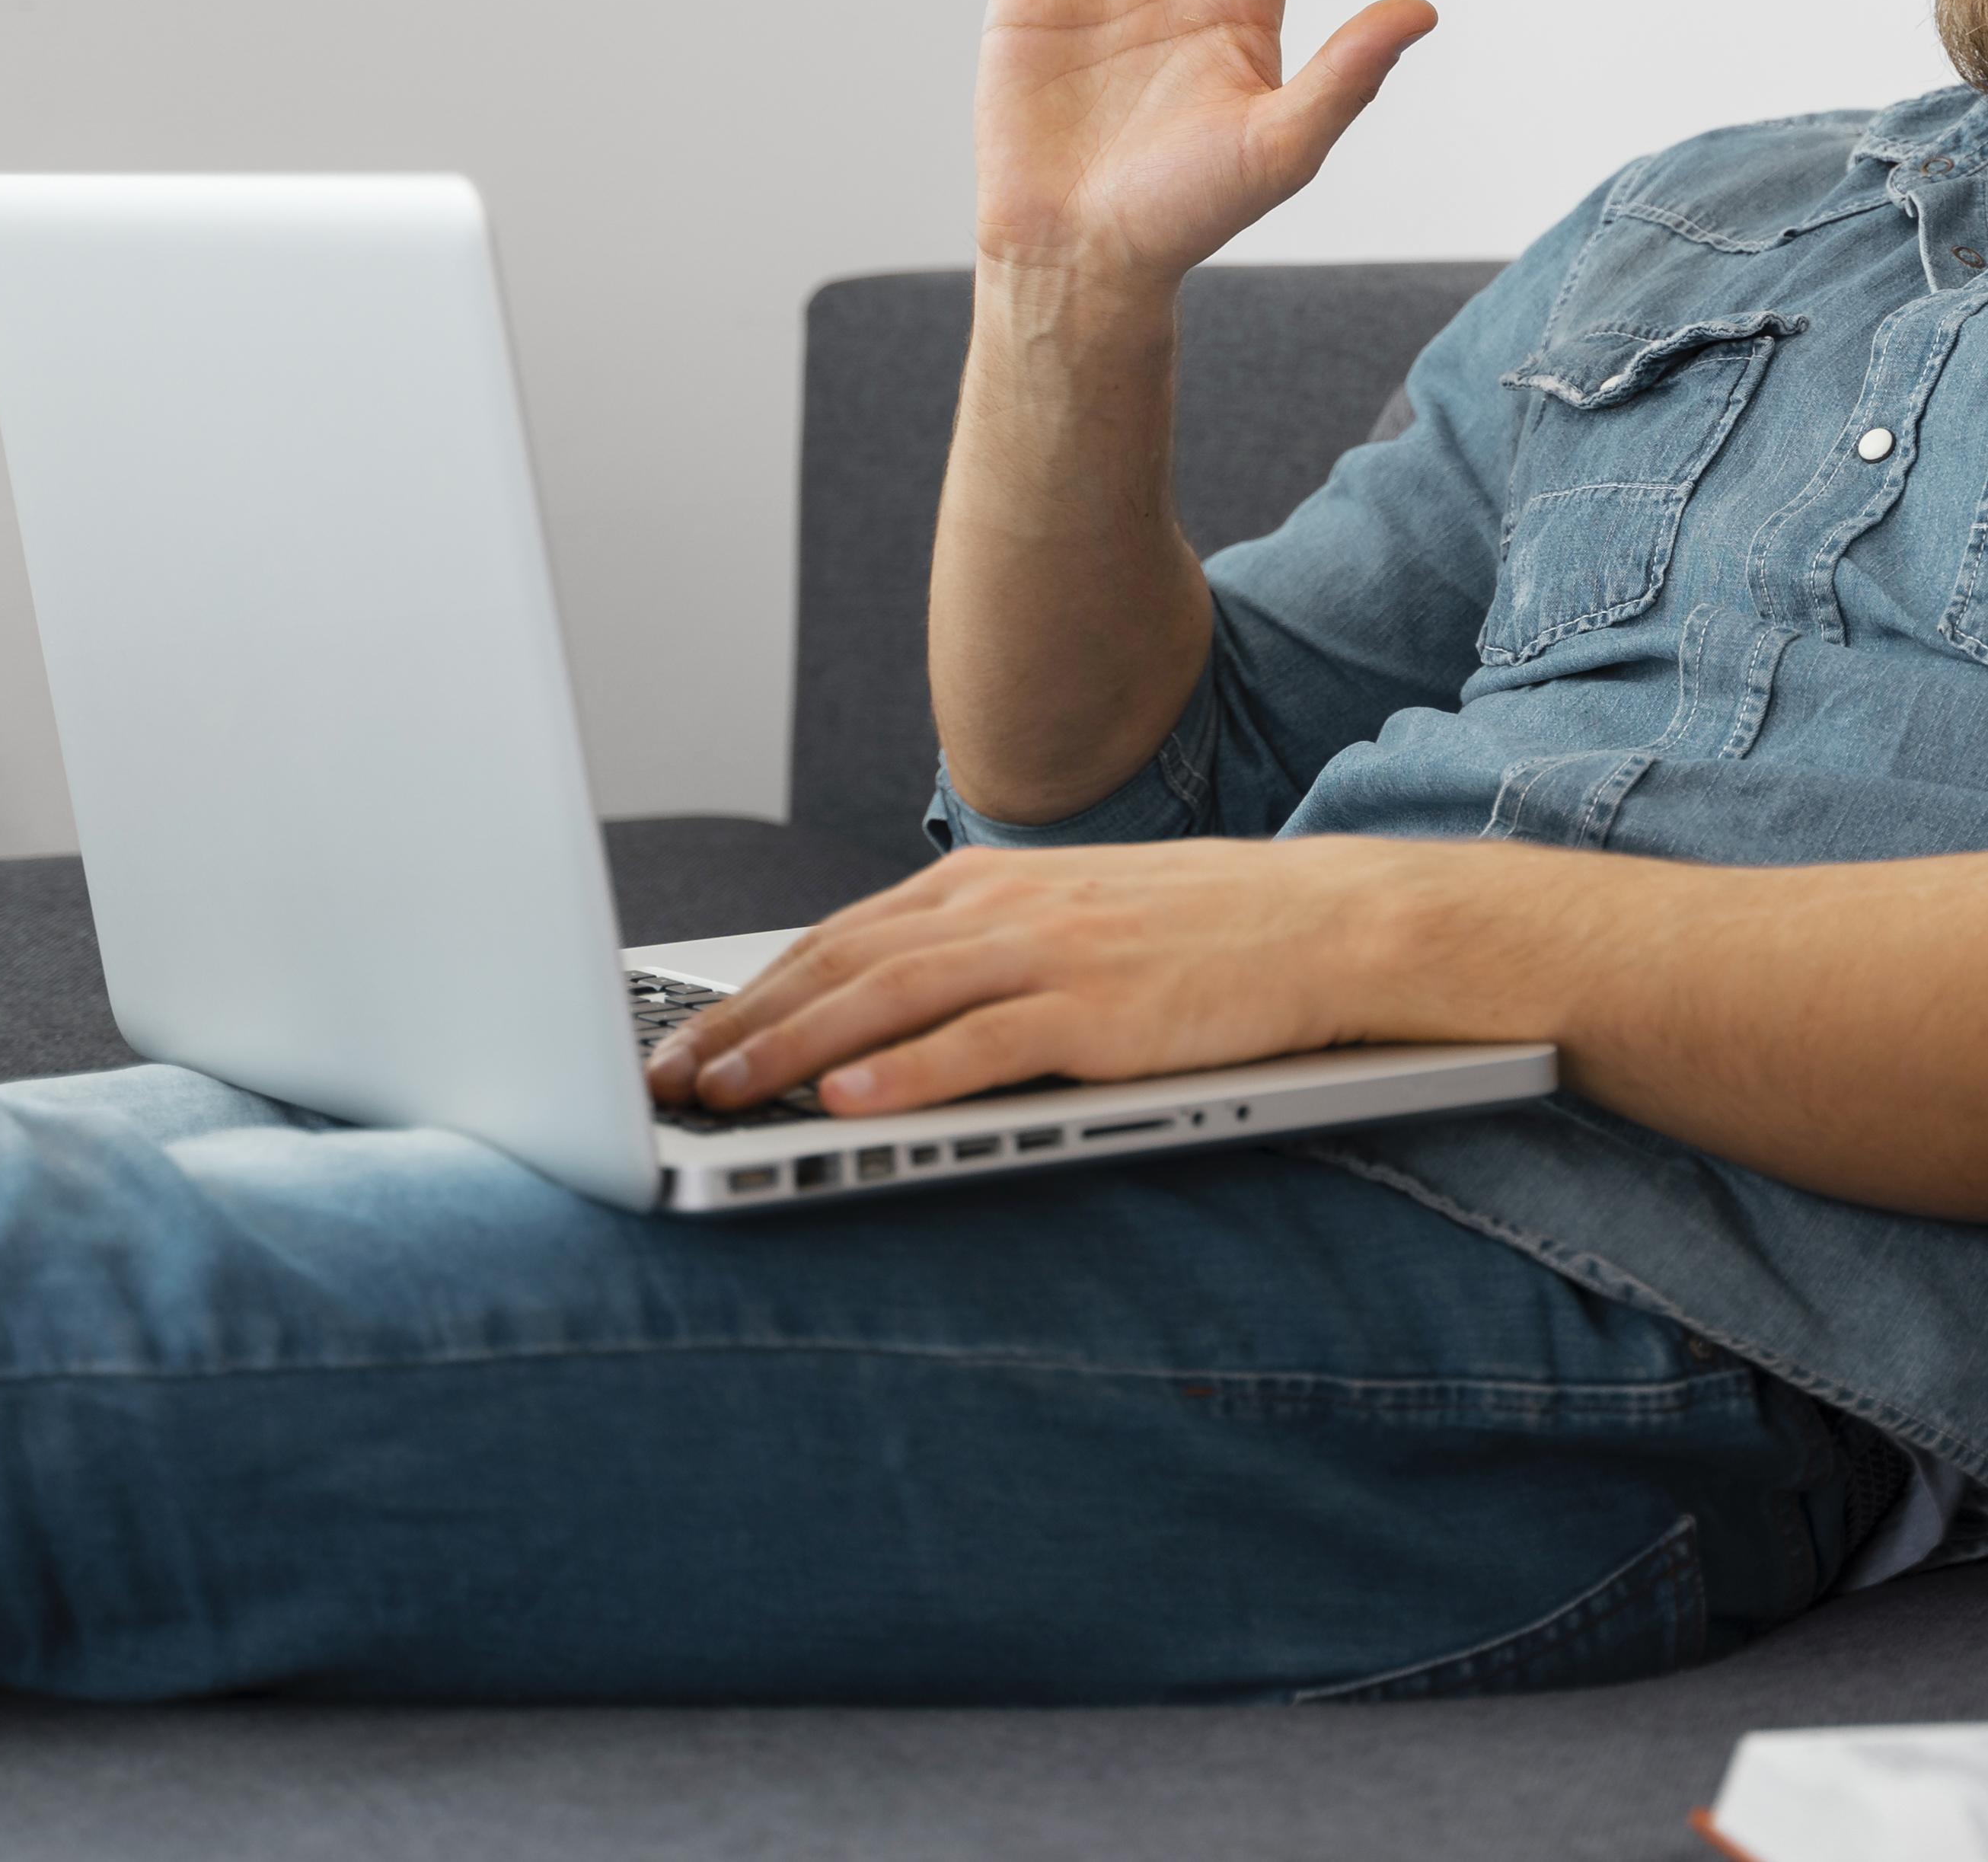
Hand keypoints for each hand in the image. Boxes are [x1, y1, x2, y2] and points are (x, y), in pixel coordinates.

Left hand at [643, 838, 1437, 1119]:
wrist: (1325, 922)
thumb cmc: (1196, 932)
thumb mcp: (1066, 918)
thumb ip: (972, 948)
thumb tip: (872, 1001)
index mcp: (985, 885)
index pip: (836, 938)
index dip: (747, 991)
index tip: (675, 1041)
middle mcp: (1002, 908)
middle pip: (840, 967)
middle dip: (739, 1025)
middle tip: (662, 1081)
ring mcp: (1050, 956)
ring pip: (888, 1002)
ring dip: (791, 1050)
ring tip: (719, 1092)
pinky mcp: (1100, 1014)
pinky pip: (981, 1047)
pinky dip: (905, 1075)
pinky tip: (846, 1102)